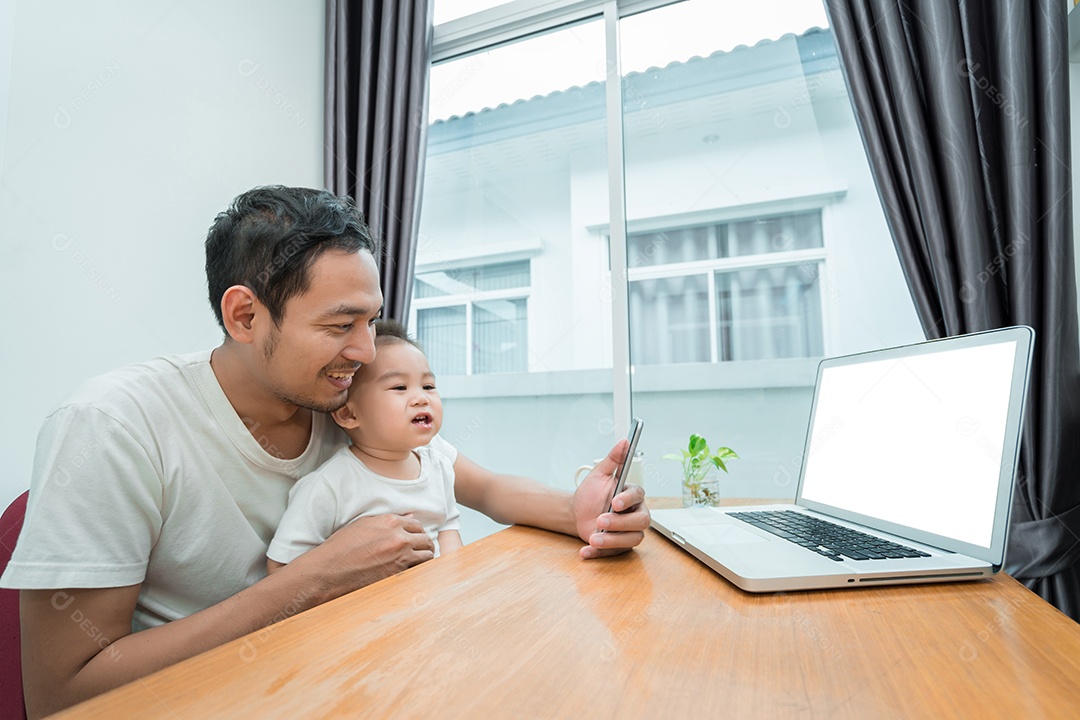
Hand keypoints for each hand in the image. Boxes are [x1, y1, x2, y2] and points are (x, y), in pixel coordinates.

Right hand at [293, 513, 434, 598]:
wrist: (329, 570)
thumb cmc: (341, 547)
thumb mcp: (363, 525)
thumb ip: (388, 521)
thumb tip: (410, 516)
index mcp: (390, 522)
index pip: (417, 524)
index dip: (417, 531)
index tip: (415, 537)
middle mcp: (398, 538)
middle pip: (425, 539)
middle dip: (424, 544)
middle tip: (420, 550)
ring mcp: (400, 557)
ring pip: (427, 556)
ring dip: (424, 558)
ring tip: (419, 561)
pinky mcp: (397, 575)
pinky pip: (417, 571)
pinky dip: (417, 571)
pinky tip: (411, 572)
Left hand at [573, 438, 649, 558]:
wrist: (576, 513)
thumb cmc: (591, 494)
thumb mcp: (599, 474)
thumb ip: (613, 459)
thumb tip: (625, 441)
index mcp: (632, 495)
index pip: (638, 495)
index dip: (628, 499)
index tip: (615, 502)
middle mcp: (635, 514)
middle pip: (640, 521)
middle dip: (621, 523)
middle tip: (600, 520)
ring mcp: (628, 532)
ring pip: (631, 539)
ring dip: (612, 541)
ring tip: (593, 538)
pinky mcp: (618, 546)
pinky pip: (614, 553)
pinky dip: (599, 553)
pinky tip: (585, 551)